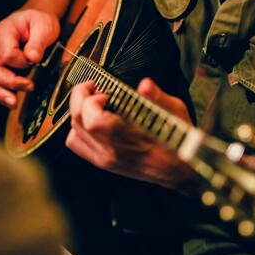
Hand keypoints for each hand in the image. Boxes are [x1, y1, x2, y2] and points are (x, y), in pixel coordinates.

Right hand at [0, 9, 60, 107]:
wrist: (37, 19)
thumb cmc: (40, 20)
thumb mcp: (44, 26)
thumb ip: (38, 42)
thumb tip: (32, 59)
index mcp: (4, 31)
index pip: (6, 55)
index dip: (21, 62)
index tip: (35, 60)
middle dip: (10, 82)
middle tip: (30, 87)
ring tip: (13, 103)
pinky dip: (0, 93)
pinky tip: (11, 101)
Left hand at [66, 77, 198, 194]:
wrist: (181, 170)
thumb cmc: (178, 140)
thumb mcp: (175, 112)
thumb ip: (157, 98)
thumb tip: (145, 84)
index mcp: (127, 139)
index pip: (92, 119)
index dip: (90, 100)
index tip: (103, 91)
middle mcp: (111, 151)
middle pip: (77, 122)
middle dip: (80, 98)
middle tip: (92, 88)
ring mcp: (105, 159)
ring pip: (73, 133)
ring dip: (78, 113)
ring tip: (91, 103)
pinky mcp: (103, 163)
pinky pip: (77, 145)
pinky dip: (77, 129)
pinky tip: (90, 120)